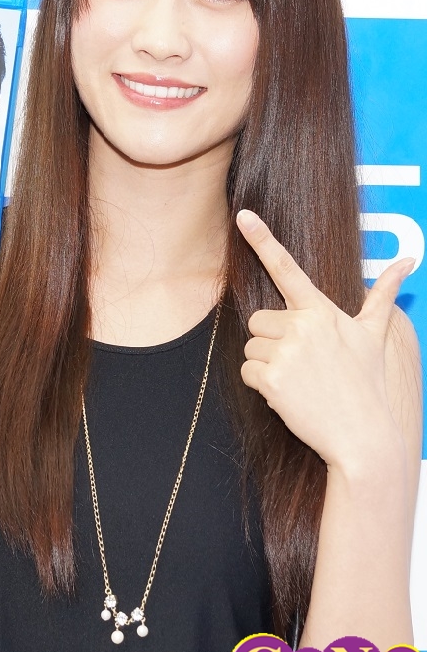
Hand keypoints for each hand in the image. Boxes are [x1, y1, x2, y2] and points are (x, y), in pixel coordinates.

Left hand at [236, 209, 413, 471]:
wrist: (363, 436)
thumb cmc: (367, 383)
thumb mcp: (374, 335)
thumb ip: (382, 295)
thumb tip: (409, 260)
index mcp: (322, 311)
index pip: (287, 268)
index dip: (262, 239)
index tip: (243, 215)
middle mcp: (302, 326)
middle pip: (258, 320)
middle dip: (273, 341)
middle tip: (304, 363)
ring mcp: (286, 352)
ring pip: (251, 347)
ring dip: (268, 364)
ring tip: (301, 380)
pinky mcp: (271, 379)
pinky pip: (247, 371)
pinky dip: (261, 385)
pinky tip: (289, 395)